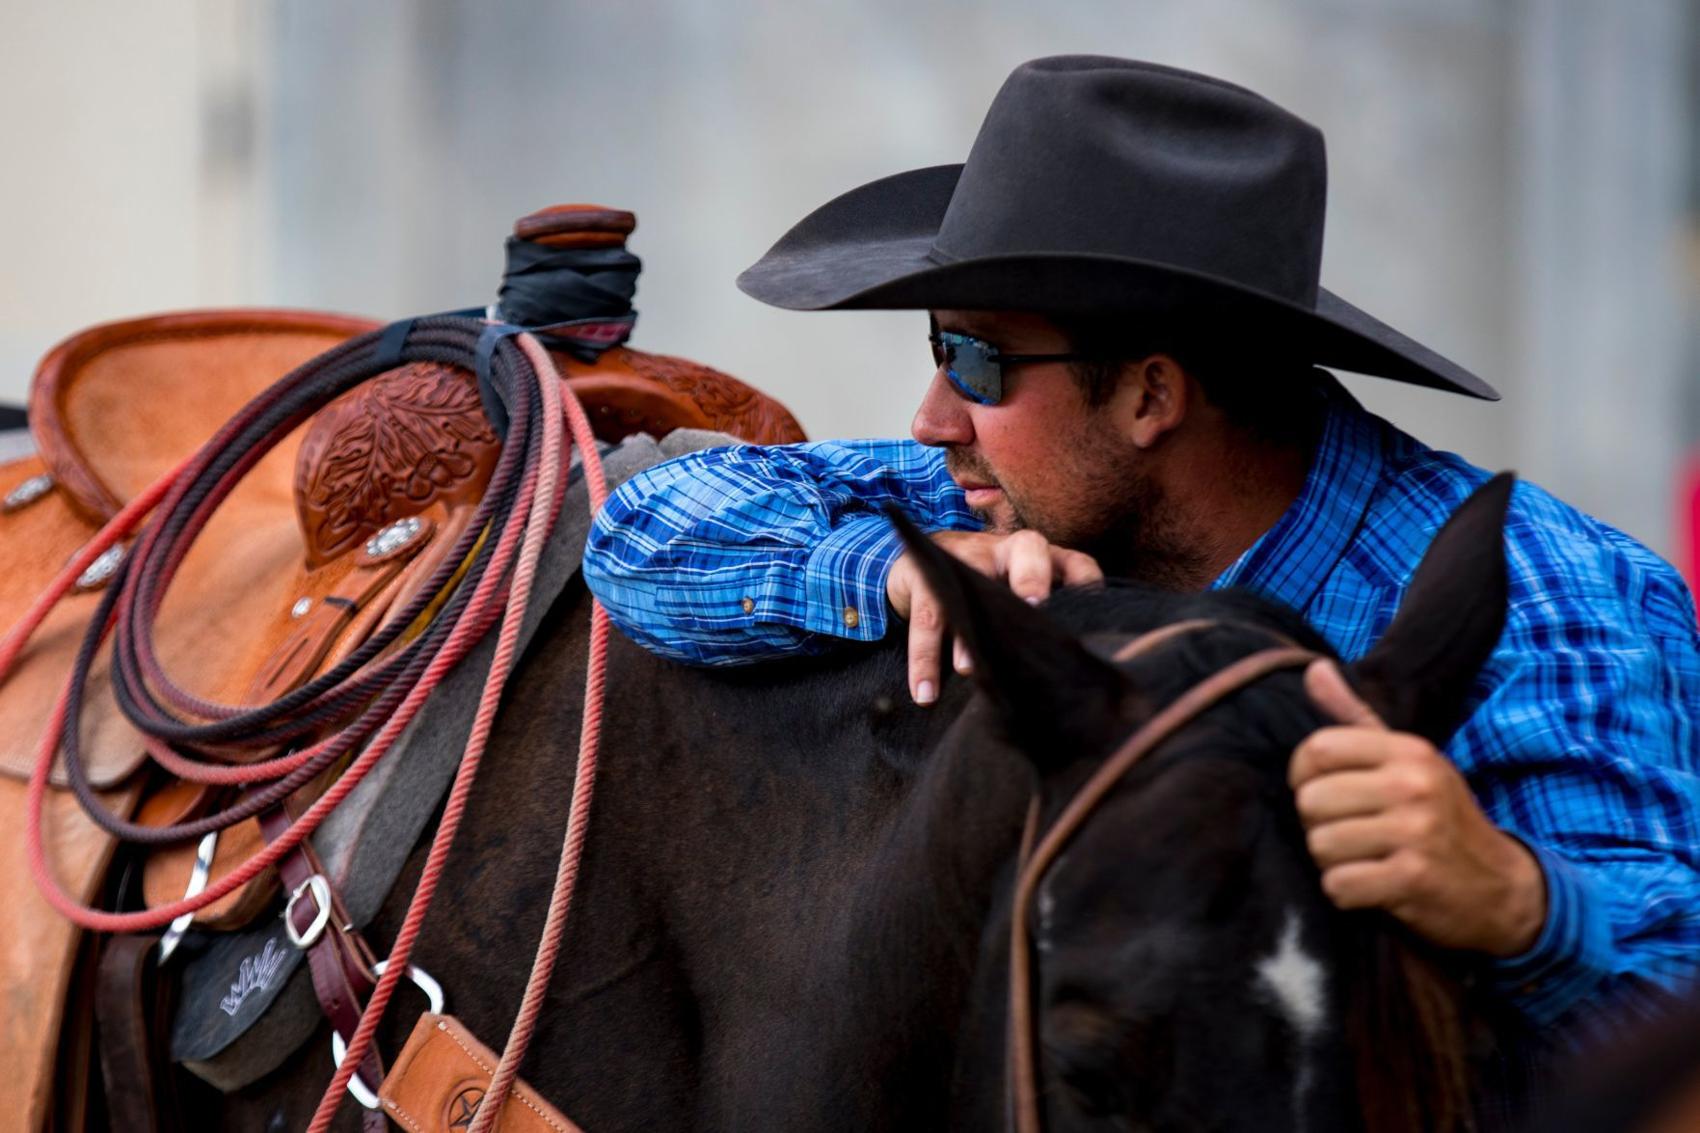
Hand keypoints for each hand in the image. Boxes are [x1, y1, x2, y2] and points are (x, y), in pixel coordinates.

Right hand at [886, 529, 1101, 704]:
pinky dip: (924, 658)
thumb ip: (1038, 627)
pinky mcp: (926, 574)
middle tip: (1033, 612)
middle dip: (1032, 579)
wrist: (922, 560)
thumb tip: (1064, 684)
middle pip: (1029, 549)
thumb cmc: (986, 591)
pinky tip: (925, 692)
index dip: (1085, 585)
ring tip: (968, 669)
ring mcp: (967, 555)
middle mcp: (1009, 548)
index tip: (1085, 623)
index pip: (1077, 564)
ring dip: (968, 633)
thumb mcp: (1015, 600)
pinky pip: (926, 616)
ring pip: (971, 584)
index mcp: (1042, 558)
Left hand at [1289, 660, 1546, 956]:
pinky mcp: (1413, 879)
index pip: (1318, 749)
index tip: (1325, 792)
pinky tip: (1374, 887)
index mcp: (1409, 751)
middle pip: (1311, 801)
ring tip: (1366, 860)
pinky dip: (1346, 894)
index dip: (1304, 776)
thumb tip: (1313, 668)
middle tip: (1352, 834)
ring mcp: (1415, 832)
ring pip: (1320, 846)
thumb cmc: (1440, 818)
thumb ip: (1355, 716)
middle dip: (1318, 825)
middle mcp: (1413, 785)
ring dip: (1333, 862)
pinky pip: (1338, 886)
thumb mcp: (1407, 762)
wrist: (1502, 887)